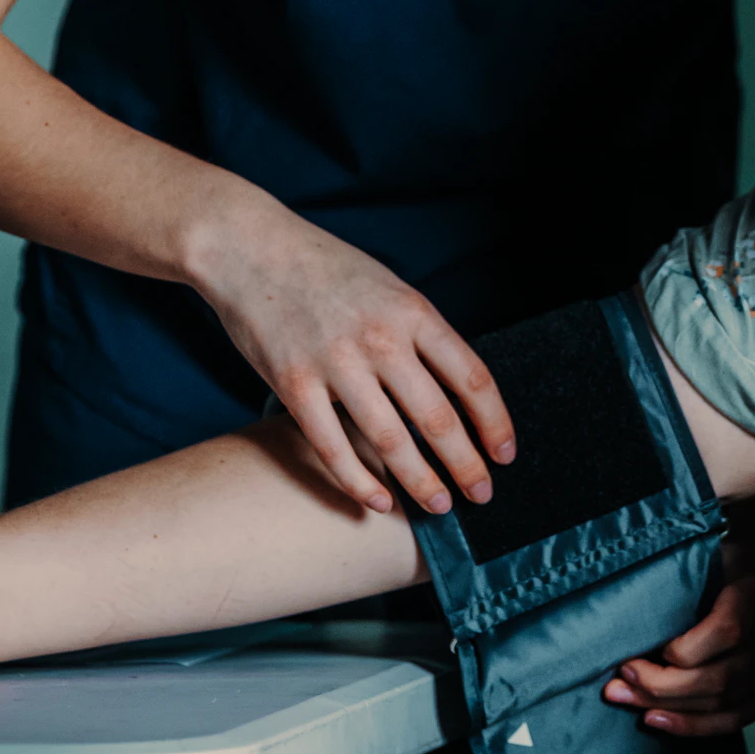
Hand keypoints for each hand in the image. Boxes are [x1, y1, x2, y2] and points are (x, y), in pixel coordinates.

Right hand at [192, 202, 513, 516]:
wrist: (249, 247)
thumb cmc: (323, 269)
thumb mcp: (388, 287)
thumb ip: (418, 334)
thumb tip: (454, 389)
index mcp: (412, 311)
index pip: (471, 377)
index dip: (495, 422)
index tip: (505, 453)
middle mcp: (381, 338)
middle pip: (438, 417)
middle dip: (466, 464)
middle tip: (481, 494)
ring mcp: (336, 362)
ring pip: (391, 440)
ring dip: (422, 482)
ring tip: (440, 506)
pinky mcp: (293, 384)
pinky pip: (333, 447)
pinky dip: (360, 483)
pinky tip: (380, 502)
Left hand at [603, 536, 754, 736]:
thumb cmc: (720, 565)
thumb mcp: (705, 554)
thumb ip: (679, 576)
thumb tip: (625, 610)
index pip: (727, 630)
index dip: (684, 650)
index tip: (640, 650)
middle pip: (722, 675)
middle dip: (662, 686)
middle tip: (618, 681)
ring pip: (723, 702)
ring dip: (669, 707)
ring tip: (626, 699)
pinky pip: (733, 720)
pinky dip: (692, 725)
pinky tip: (656, 720)